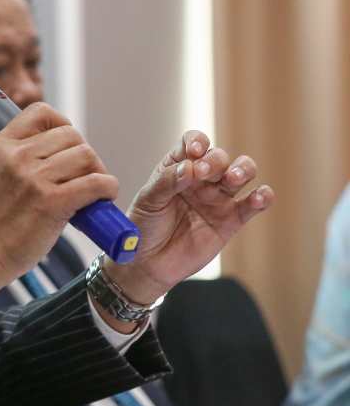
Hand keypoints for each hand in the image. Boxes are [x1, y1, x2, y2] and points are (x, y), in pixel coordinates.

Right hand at [0, 103, 119, 294]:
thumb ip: (20, 156)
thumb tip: (65, 149)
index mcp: (1, 146)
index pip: (41, 112)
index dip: (62, 125)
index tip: (67, 146)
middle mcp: (16, 157)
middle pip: (71, 135)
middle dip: (83, 155)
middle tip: (81, 177)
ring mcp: (34, 179)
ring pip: (86, 155)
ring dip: (96, 172)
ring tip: (91, 192)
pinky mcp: (52, 202)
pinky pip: (95, 182)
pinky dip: (107, 189)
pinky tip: (101, 199)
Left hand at [107, 130, 273, 304]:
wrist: (148, 263)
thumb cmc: (144, 227)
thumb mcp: (148, 200)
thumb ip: (167, 182)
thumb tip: (191, 167)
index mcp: (177, 167)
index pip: (193, 143)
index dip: (197, 142)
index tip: (195, 152)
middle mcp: (201, 179)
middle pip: (220, 157)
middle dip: (216, 160)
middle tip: (205, 172)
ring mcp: (218, 198)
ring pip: (242, 173)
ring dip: (243, 170)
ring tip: (233, 178)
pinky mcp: (231, 220)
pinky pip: (253, 204)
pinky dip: (262, 197)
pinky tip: (259, 197)